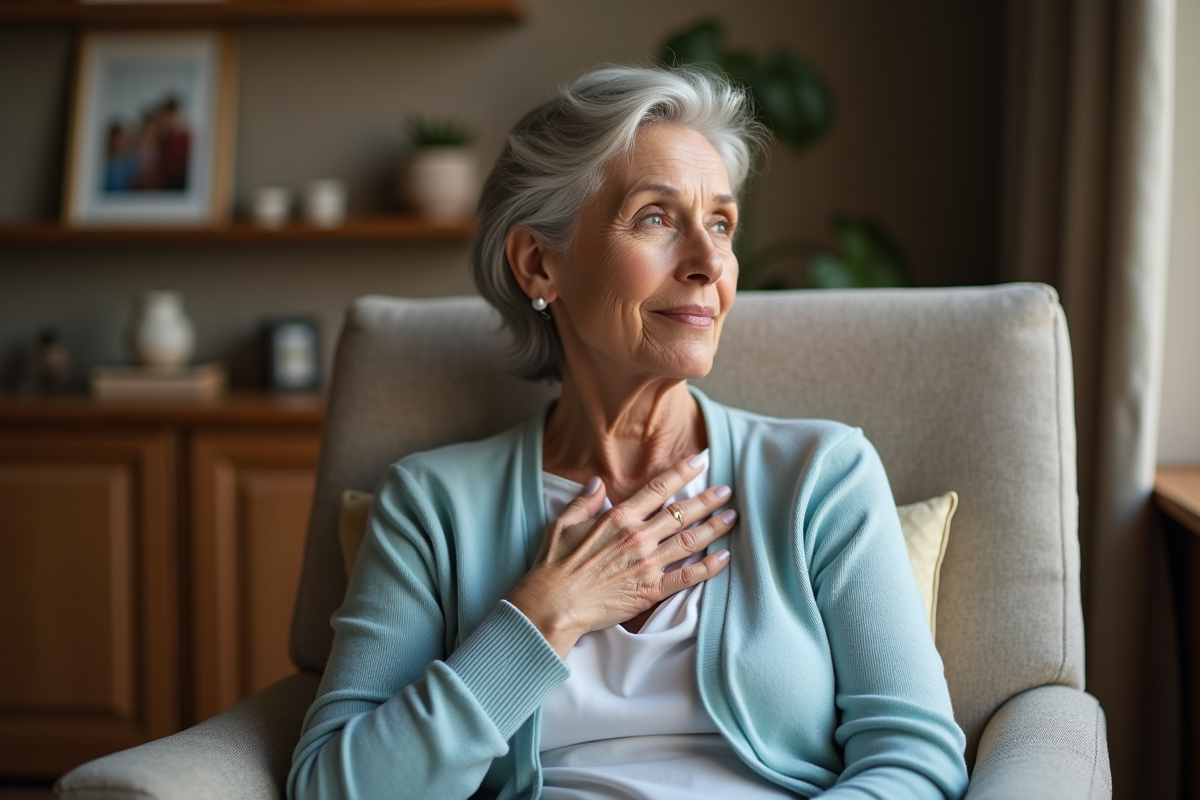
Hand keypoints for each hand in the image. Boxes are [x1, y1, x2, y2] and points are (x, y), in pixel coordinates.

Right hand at [506, 455, 735, 657]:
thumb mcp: (562, 524)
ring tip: (733, 517)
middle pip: (682, 513)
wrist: (553, 604)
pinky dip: (708, 567)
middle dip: (707, 499)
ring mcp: (647, 565)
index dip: (682, 473)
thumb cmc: (554, 565)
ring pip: (690, 541)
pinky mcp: (650, 591)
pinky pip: (686, 577)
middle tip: (727, 490)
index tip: (701, 461)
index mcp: (618, 518)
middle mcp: (637, 537)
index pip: (658, 489)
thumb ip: (584, 501)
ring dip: (714, 527)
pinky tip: (724, 557)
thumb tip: (597, 482)